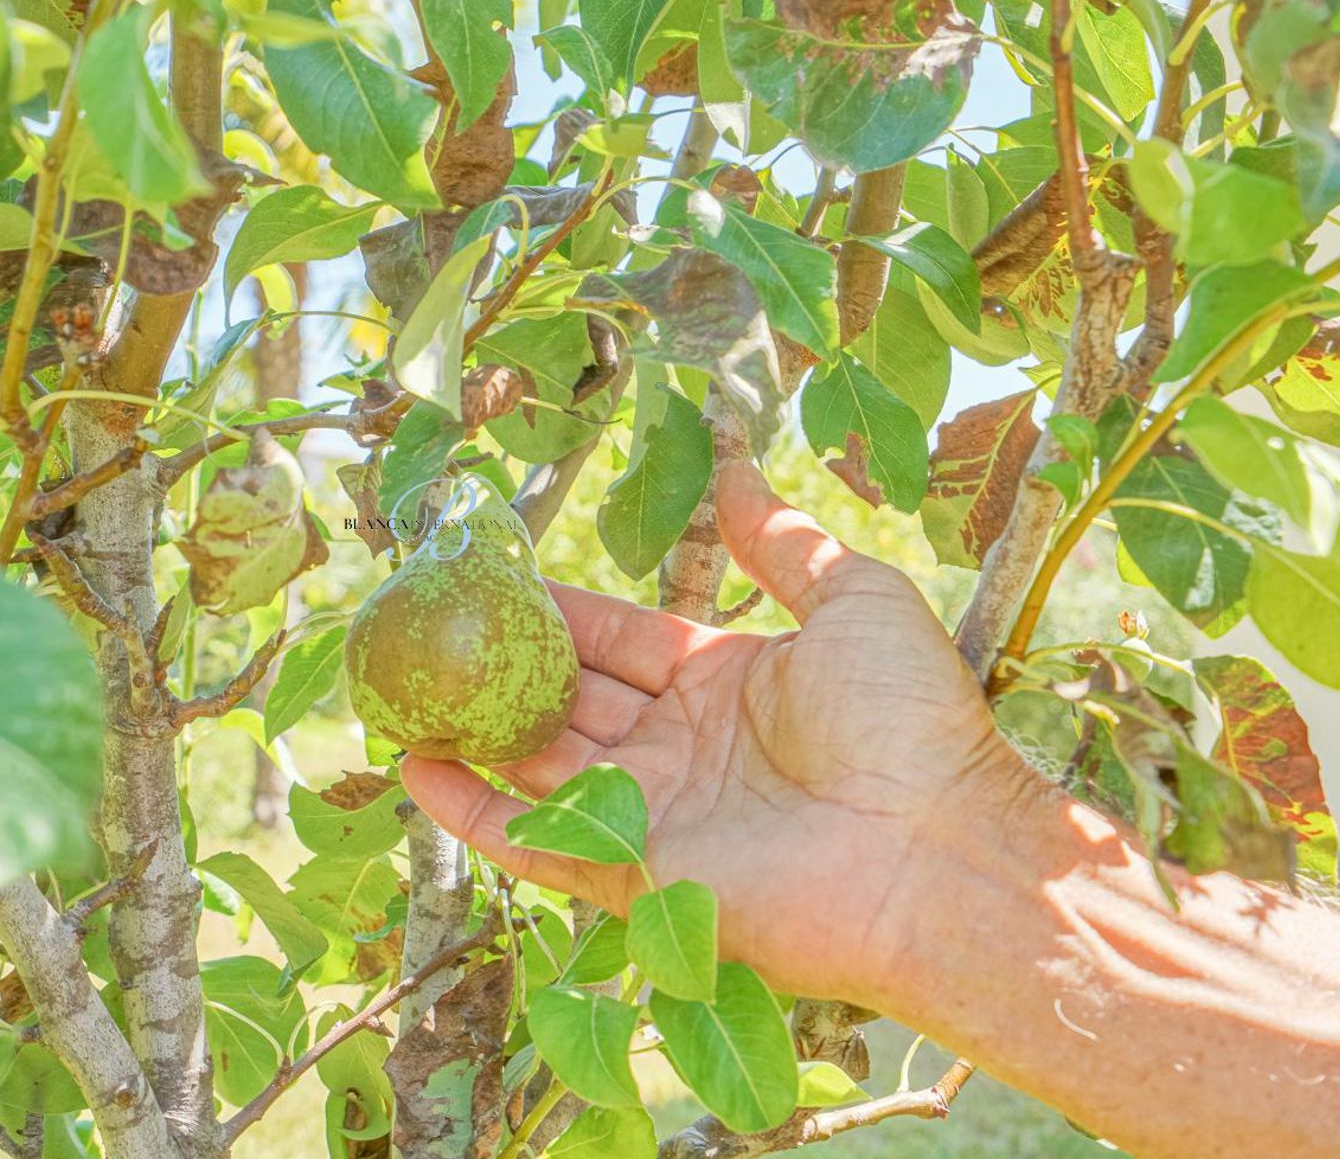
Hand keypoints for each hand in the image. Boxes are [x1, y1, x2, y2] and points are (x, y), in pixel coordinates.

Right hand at [401, 461, 1018, 1004]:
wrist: (936, 851)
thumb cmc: (908, 721)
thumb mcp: (855, 599)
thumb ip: (782, 539)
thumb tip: (736, 465)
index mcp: (723, 683)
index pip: (620, 637)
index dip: (561, 609)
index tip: (494, 577)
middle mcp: (679, 746)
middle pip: (569, 697)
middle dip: (503, 665)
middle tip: (430, 625)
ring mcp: (651, 813)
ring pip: (539, 764)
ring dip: (474, 730)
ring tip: (402, 687)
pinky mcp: (633, 874)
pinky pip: (534, 840)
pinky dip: (471, 811)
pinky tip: (416, 768)